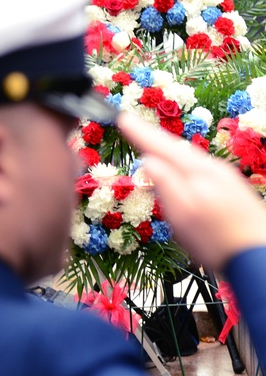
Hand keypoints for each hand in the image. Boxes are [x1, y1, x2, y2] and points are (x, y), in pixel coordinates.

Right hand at [117, 112, 265, 270]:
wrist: (257, 257)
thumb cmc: (215, 239)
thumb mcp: (181, 213)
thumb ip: (164, 183)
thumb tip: (147, 161)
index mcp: (199, 171)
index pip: (163, 146)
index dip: (140, 133)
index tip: (122, 118)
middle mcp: (215, 170)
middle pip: (178, 149)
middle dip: (154, 137)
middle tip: (133, 126)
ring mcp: (226, 180)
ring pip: (190, 158)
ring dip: (168, 149)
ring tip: (152, 143)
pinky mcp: (232, 193)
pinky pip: (199, 169)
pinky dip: (182, 163)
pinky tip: (180, 169)